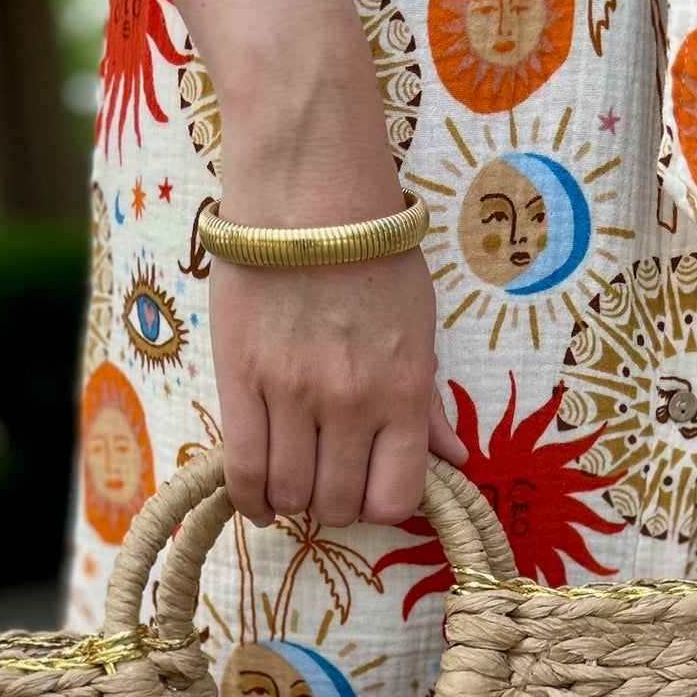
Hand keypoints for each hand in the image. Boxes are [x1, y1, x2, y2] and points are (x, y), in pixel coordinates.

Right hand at [210, 237, 467, 529]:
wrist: (309, 191)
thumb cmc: (372, 255)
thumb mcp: (420, 328)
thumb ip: (429, 405)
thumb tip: (456, 462)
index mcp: (405, 392)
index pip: (396, 499)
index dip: (380, 505)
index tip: (368, 488)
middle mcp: (352, 402)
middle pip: (338, 504)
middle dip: (334, 503)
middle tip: (326, 478)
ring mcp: (293, 394)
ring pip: (290, 493)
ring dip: (292, 499)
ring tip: (292, 477)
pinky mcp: (241, 380)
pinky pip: (241, 469)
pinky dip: (248, 498)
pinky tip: (256, 501)